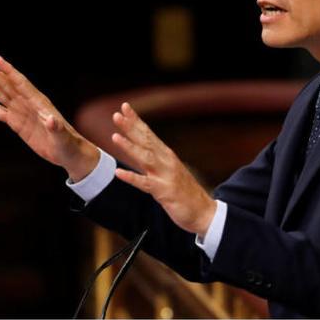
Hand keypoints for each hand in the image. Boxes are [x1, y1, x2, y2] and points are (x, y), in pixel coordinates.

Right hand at [0, 55, 99, 180]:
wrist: (67, 153)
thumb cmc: (68, 143)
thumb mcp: (62, 136)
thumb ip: (56, 128)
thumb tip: (51, 121)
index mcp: (38, 102)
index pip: (20, 83)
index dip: (9, 71)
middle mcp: (28, 104)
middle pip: (6, 85)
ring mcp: (21, 112)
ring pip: (0, 94)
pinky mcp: (16, 123)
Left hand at [110, 102, 216, 235]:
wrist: (205, 212)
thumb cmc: (184, 191)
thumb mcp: (169, 170)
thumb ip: (156, 159)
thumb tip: (141, 147)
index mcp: (166, 155)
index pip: (149, 134)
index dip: (136, 120)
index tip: (124, 107)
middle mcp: (166, 161)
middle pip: (146, 141)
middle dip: (131, 127)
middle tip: (116, 114)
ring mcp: (165, 176)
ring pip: (145, 158)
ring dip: (129, 147)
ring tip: (114, 137)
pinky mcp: (164, 191)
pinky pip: (145, 184)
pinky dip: (131, 177)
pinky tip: (118, 172)